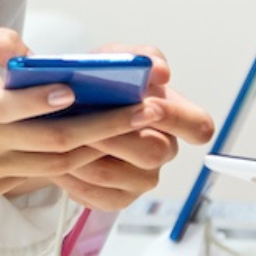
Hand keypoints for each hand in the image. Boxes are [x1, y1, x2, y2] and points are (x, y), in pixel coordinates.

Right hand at [0, 28, 168, 204]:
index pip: (10, 106)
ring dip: (97, 149)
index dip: (44, 102)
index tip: (74, 92)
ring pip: (52, 164)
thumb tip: (31, 52)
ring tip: (134, 132)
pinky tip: (94, 150)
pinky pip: (33, 178)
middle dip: (105, 127)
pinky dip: (65, 165)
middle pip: (52, 140)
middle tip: (144, 113)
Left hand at [52, 44, 214, 209]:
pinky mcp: (118, 198)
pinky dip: (73, 178)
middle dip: (116, 133)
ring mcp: (143, 178)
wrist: (61, 114)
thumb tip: (159, 71)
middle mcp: (164, 150)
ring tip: (59, 136)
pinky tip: (57, 161)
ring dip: (84, 154)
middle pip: (153, 151)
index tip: (151, 106)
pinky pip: (96, 195)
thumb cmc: (96, 85)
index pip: (199, 126)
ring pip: (114, 174)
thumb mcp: (114, 60)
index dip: (179, 119)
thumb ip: (138, 57)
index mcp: (173, 117)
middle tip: (87, 120)